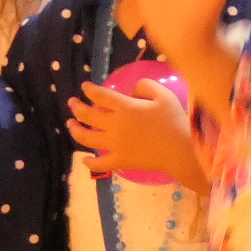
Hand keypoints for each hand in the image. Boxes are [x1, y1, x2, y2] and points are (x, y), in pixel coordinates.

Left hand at [68, 77, 198, 179]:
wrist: (180, 150)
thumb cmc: (174, 121)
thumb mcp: (163, 95)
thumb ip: (145, 86)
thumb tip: (130, 92)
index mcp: (126, 108)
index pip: (101, 96)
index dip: (90, 90)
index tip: (84, 86)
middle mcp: (115, 125)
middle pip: (88, 116)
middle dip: (76, 107)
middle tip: (72, 102)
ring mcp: (115, 145)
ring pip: (87, 139)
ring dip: (75, 131)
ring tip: (69, 125)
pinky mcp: (120, 161)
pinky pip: (99, 163)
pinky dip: (89, 162)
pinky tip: (84, 159)